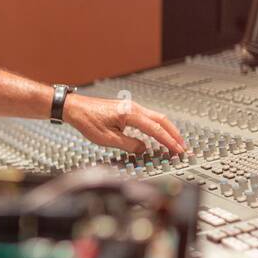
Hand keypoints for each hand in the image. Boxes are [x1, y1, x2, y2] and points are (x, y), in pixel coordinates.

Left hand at [62, 93, 187, 155]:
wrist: (74, 108)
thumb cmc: (87, 121)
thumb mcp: (107, 139)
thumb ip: (128, 145)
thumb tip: (143, 149)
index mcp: (130, 114)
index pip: (156, 129)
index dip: (168, 141)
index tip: (177, 150)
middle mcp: (134, 107)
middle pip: (162, 120)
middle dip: (174, 134)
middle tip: (183, 147)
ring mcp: (131, 107)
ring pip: (156, 117)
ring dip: (167, 130)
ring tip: (175, 142)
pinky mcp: (127, 109)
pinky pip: (148, 117)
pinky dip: (157, 126)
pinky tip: (159, 133)